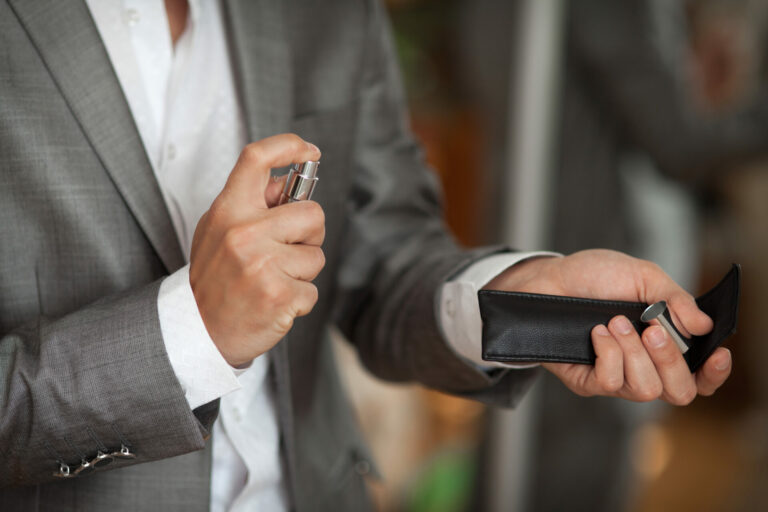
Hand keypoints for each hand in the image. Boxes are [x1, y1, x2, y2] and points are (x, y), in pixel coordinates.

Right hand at [189, 134, 324, 366]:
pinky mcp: (279, 296)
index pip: (257, 158)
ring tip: (271, 281)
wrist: (198, 332)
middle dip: (310, 235)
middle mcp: (244, 233)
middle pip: (312, 214)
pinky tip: (273, 303)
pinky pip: (312, 290)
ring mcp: (262, 265)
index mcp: (229, 211)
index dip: (289, 145)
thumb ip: (249, 205)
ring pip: (316, 256)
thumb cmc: (214, 280)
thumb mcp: (217, 231)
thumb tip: (286, 183)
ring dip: (302, 272)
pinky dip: (299, 301)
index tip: (309, 151)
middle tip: (286, 253)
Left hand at [484, 249, 731, 404]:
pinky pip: (609, 383)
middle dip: (670, 360)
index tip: (717, 354)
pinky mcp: (586, 381)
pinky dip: (608, 355)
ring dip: (634, 353)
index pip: (699, 377)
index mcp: (663, 343)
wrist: (550, 278)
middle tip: (652, 330)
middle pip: (679, 391)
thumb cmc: (595, 276)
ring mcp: (615, 376)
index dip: (714, 374)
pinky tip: (598, 332)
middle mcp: (643, 366)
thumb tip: (703, 326)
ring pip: (646, 390)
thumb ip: (675, 299)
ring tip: (616, 322)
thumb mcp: (641, 275)